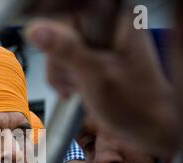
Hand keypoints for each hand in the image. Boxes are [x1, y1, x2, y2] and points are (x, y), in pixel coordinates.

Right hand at [25, 9, 178, 156]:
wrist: (145, 130)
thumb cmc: (135, 106)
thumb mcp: (95, 76)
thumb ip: (66, 50)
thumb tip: (36, 30)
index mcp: (117, 20)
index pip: (71, 12)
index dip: (55, 32)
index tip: (44, 46)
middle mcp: (109, 27)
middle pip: (61, 29)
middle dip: (59, 59)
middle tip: (73, 80)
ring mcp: (101, 43)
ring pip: (59, 46)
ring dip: (61, 71)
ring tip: (76, 88)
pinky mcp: (94, 58)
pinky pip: (66, 59)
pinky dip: (64, 77)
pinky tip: (76, 88)